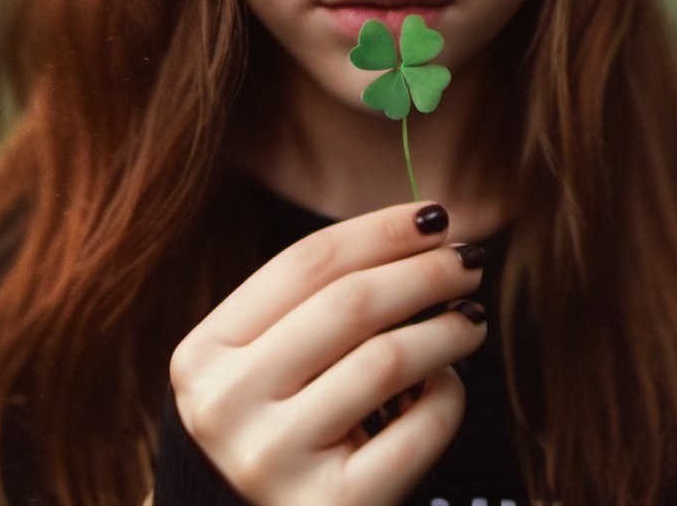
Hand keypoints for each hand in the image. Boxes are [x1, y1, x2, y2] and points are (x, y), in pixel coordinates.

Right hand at [168, 201, 486, 505]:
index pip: (305, 263)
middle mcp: (227, 406)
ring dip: (447, 328)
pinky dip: (448, 395)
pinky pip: (418, 430)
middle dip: (423, 270)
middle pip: (349, 303)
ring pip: (387, 359)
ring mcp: (274, 462)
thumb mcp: (259, 365)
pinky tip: (450, 382)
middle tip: (468, 258)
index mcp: (204, 354)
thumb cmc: (270, 429)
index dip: (380, 231)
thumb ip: (314, 305)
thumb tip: (418, 236)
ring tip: (472, 317)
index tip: (434, 214)